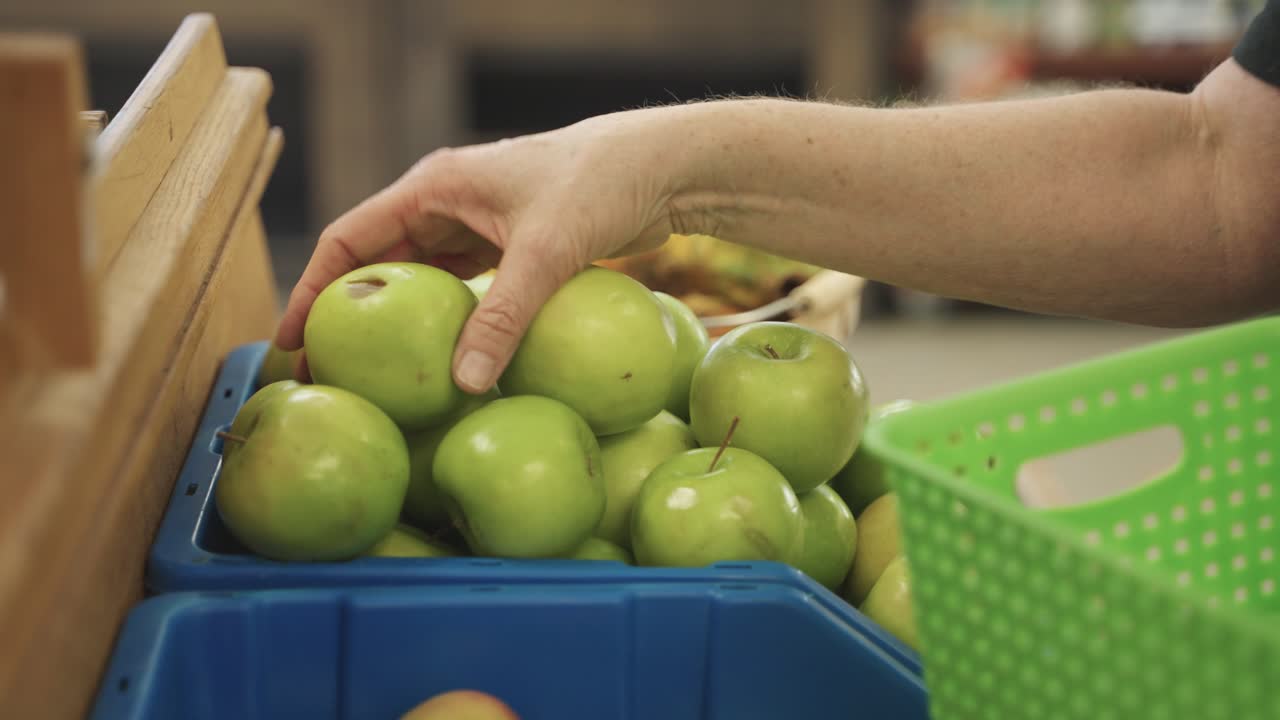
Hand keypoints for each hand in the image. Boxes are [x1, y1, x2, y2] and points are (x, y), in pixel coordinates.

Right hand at [274, 112, 688, 393]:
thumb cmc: (600, 187)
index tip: (292, 340)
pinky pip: (464, 289)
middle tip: (328, 372)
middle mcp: (446, 203)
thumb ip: (503, 317)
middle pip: (379, 264)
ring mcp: (478, 225)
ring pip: (421, 279)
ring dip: (397, 322)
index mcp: (433, 187)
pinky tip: (442, 360)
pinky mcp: (510, 247)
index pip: (350, 240)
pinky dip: (447, 321)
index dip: (314, 290)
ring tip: (373, 374)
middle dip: (349, 315)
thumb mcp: (546, 252)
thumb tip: (464, 384)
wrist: (662, 167)